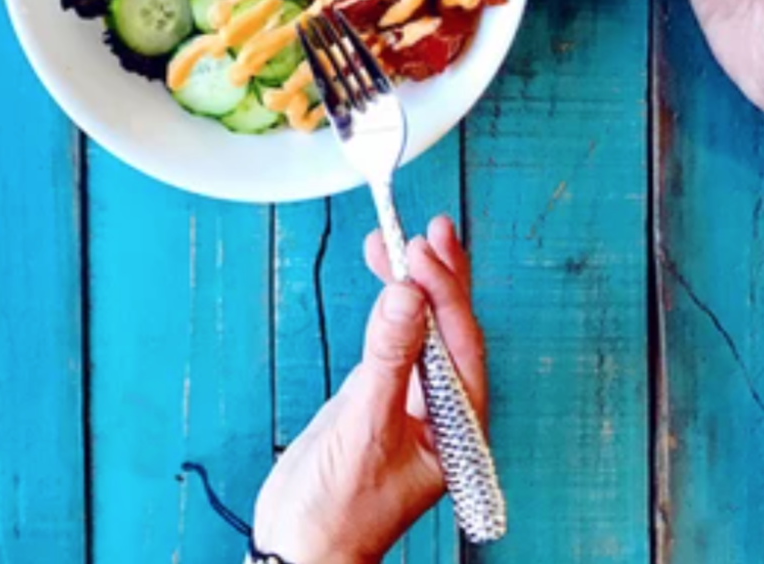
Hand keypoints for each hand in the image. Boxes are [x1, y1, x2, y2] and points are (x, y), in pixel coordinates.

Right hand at [252, 217, 485, 563]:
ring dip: (413, 284)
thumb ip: (388, 358)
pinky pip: (394, 340)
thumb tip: (407, 295)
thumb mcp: (367, 426)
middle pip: (450, 328)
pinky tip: (384, 283)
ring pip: (423, 329)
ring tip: (403, 241)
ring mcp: (412, 400)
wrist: (302, 546)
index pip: (461, 341)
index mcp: (459, 423)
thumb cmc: (342, 509)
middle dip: (441, 277)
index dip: (444, 290)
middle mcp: (443, 408)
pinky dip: (388, 308)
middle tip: (431, 230)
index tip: (420, 251)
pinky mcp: (380, 395)